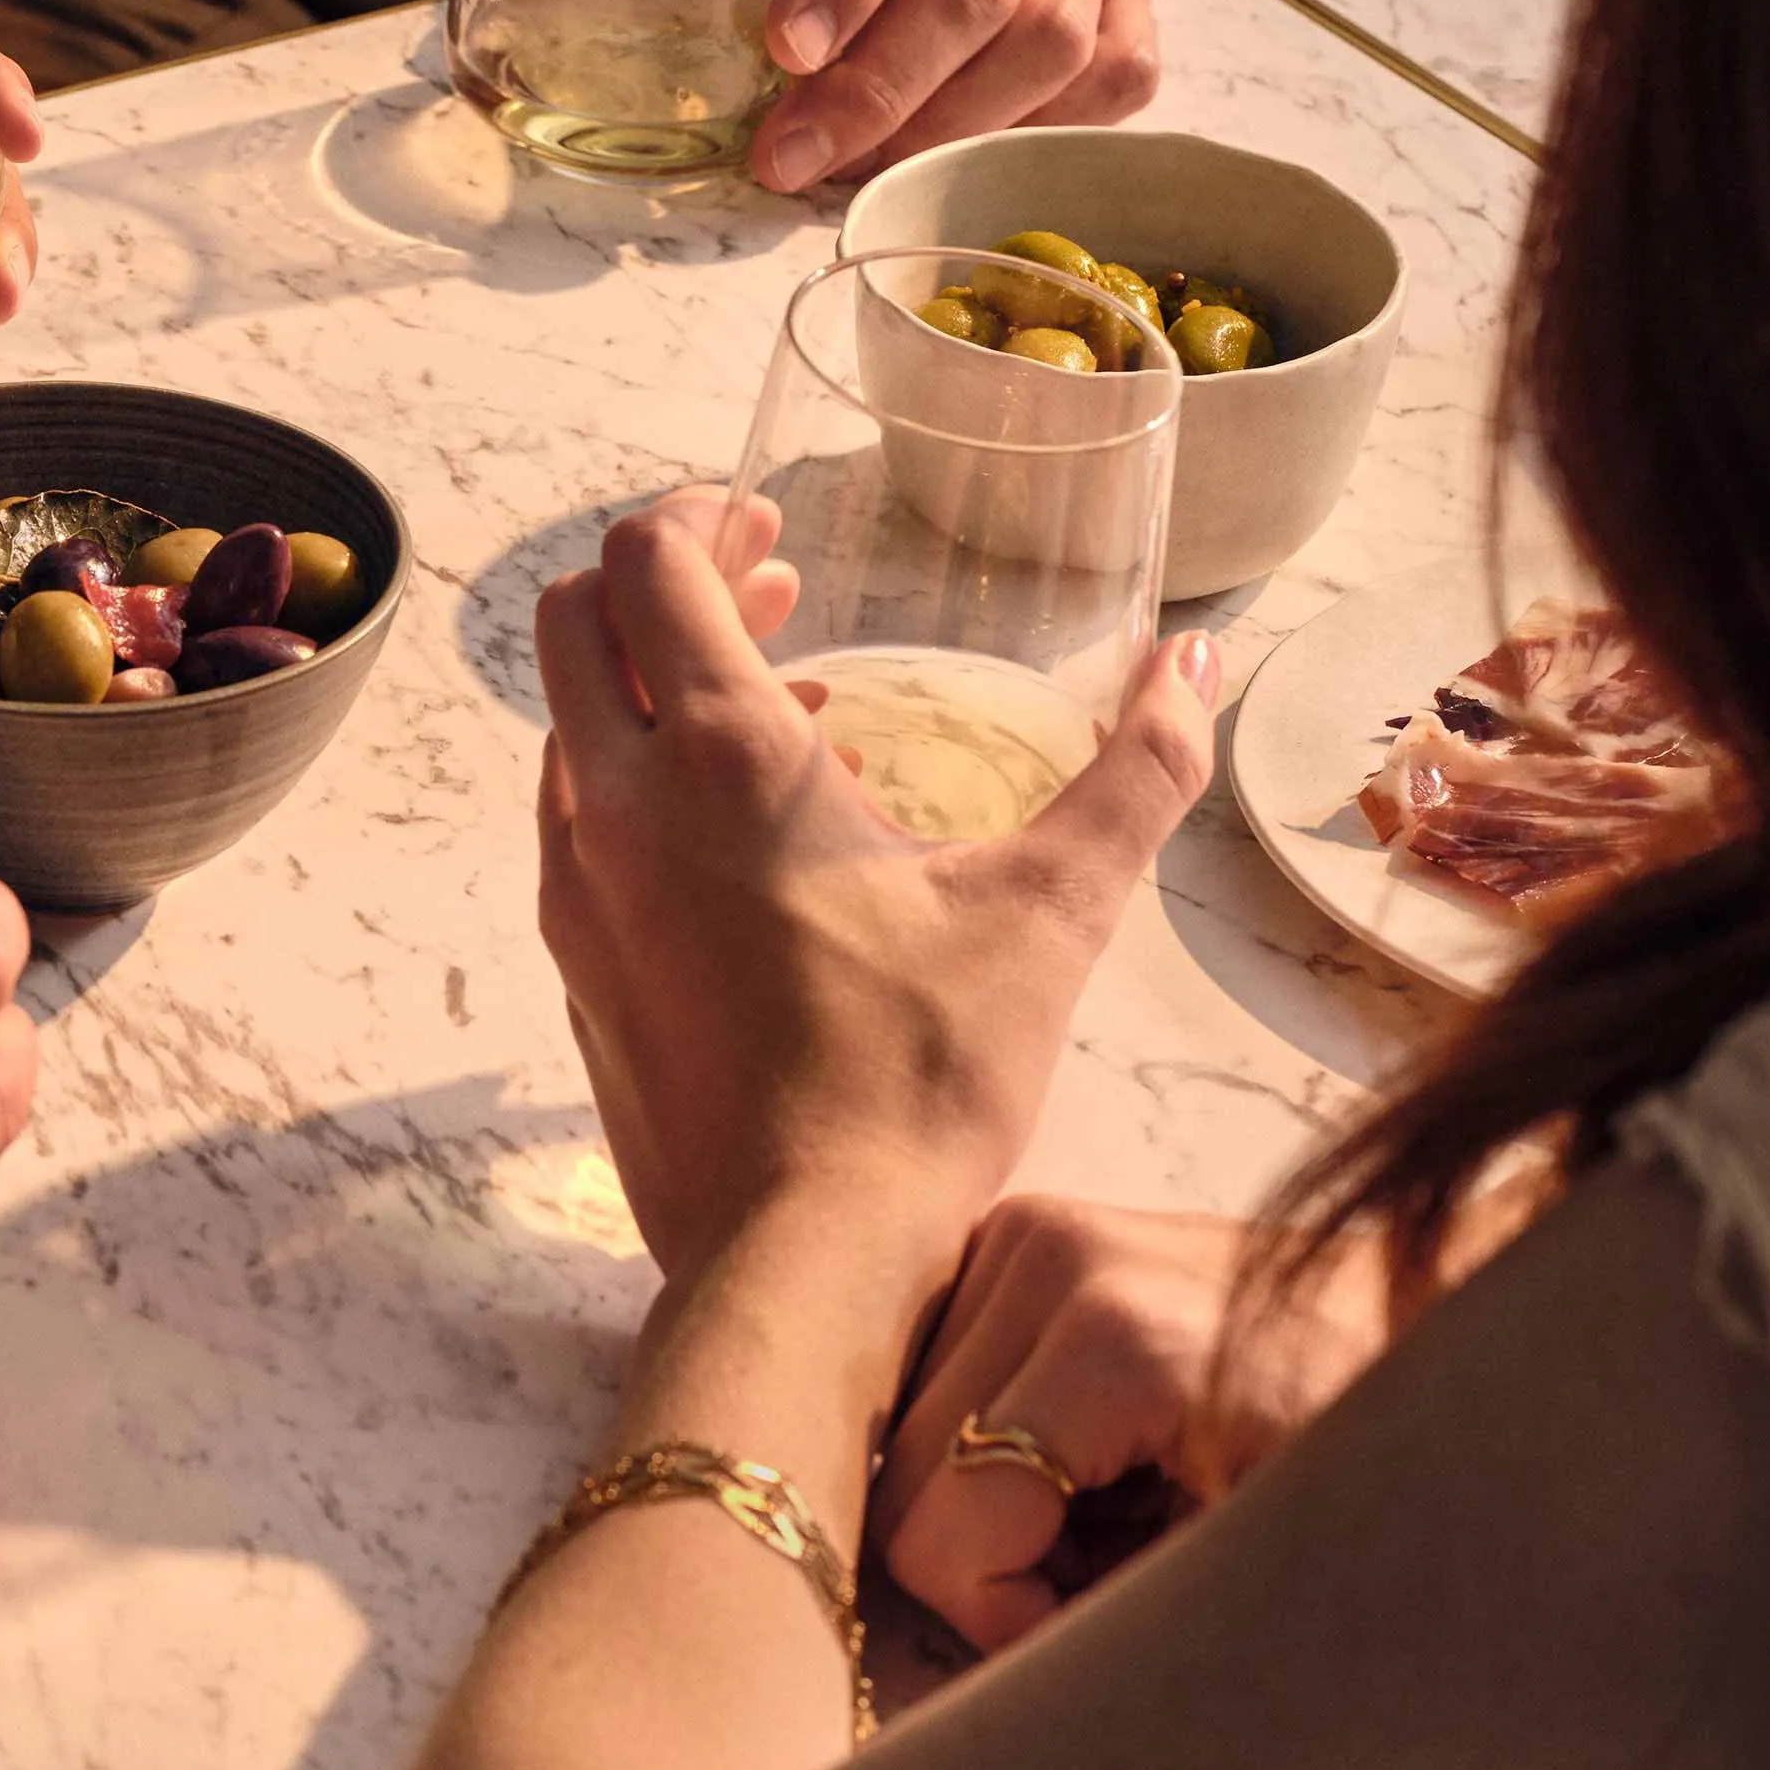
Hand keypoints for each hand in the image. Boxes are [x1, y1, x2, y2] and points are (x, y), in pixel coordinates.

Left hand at [530, 490, 1221, 1275]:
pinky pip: (581, 825)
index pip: (646, 565)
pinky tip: (753, 837)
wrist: (805, 1251)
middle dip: (662, 584)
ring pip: (569, 728)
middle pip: (575, 625)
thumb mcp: (1053, 910)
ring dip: (651, 686)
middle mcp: (617, 808)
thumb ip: (1139, 770)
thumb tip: (1200, 663)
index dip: (698, 518)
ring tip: (782, 705)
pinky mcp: (577, 965)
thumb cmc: (922, 1078)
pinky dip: (641, 783)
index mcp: (718, 762)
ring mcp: (579, 891)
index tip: (766, 526)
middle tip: (762, 586)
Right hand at [871, 1196, 1391, 1652]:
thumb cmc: (1377, 1450)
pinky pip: (934, 1374)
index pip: (935, 1534)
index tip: (1090, 1624)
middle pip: (904, 1476)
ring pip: (906, 1428)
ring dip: (986, 1496)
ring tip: (1115, 1505)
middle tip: (1112, 1570)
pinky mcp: (1019, 1230)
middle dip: (996, 1557)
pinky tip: (1089, 1451)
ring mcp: (1026, 1229)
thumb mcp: (1254, 1562)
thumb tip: (990, 1673)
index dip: (999, 1617)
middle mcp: (1048, 1253)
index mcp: (1112, 1338)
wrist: (1448, 1318)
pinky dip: (988, 1438)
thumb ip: (1107, 1622)